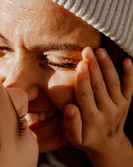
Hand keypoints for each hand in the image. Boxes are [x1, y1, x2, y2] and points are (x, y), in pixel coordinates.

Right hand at [63, 47, 132, 166]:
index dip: (83, 80)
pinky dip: (130, 74)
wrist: (108, 145)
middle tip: (87, 51)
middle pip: (99, 86)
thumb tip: (69, 107)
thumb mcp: (74, 137)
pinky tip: (127, 60)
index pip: (86, 95)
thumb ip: (71, 123)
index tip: (80, 65)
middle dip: (93, 67)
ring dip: (107, 66)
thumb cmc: (87, 138)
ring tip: (100, 51)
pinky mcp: (126, 102)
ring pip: (113, 83)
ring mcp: (119, 106)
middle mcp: (107, 111)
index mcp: (92, 119)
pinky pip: (130, 87)